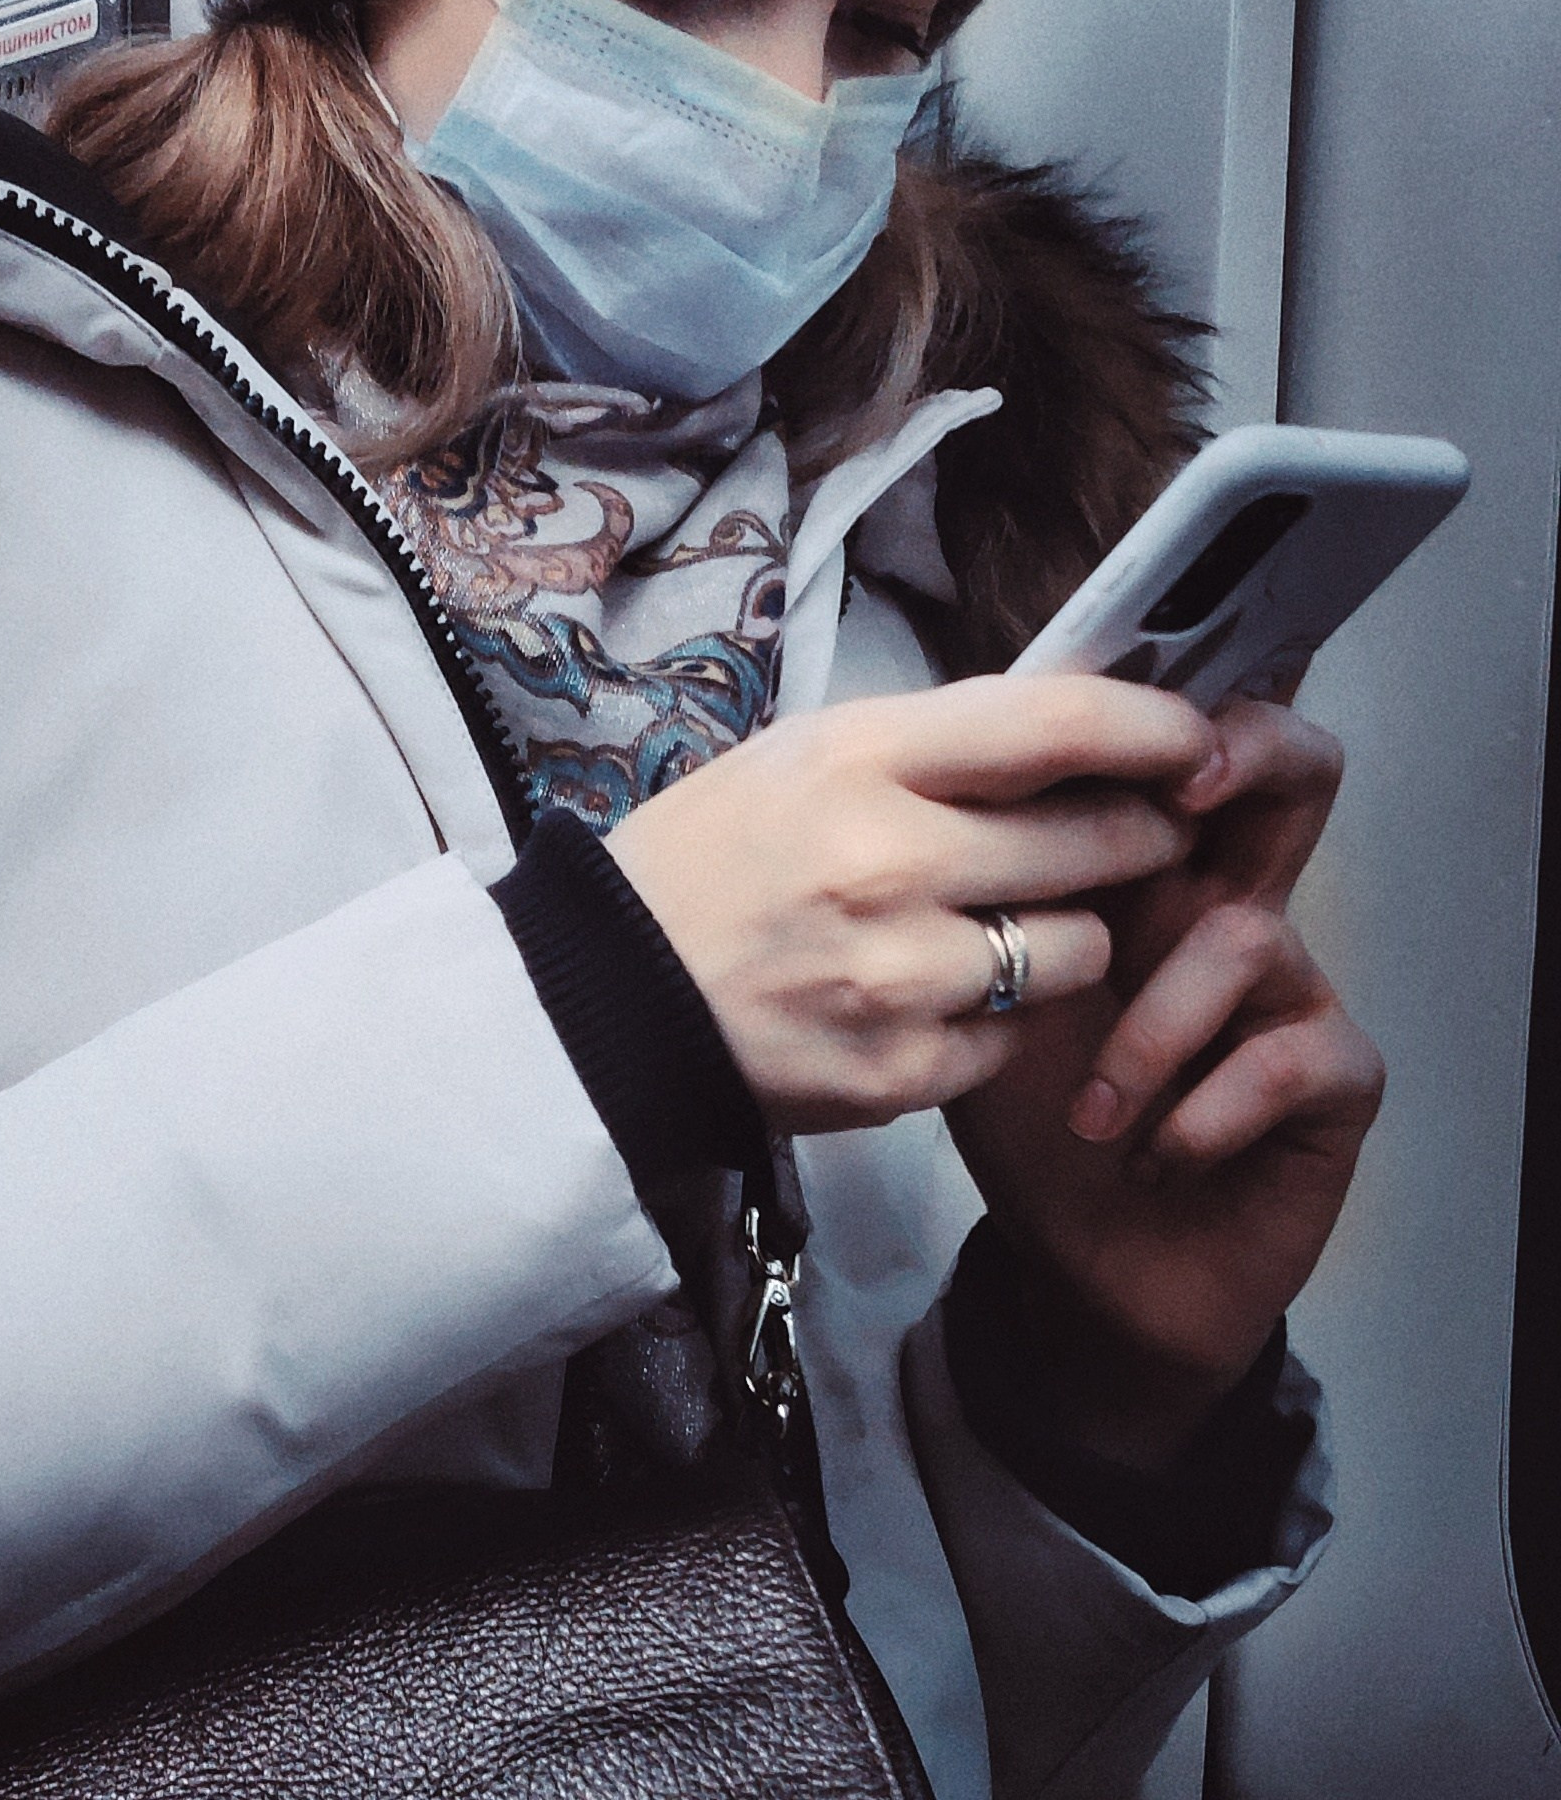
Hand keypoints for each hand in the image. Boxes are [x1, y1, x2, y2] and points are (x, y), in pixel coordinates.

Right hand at [609, 675, 1212, 1137]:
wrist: (603, 1001)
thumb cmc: (709, 861)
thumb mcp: (806, 757)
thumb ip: (938, 745)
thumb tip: (1079, 729)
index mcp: (862, 759)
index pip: (1058, 726)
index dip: (1154, 728)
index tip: (1195, 740)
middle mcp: (891, 863)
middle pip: (1098, 842)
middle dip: (1138, 837)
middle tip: (1136, 835)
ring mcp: (900, 977)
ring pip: (1079, 950)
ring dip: (1070, 936)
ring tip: (1010, 928)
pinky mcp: (901, 1074)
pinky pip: (1016, 1038)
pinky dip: (1000, 1021)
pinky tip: (941, 999)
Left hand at [946, 698, 1384, 1460]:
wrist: (1072, 1268)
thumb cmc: (1023, 1122)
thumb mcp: (970, 997)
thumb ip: (972, 897)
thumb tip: (935, 796)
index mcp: (1141, 875)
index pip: (1179, 747)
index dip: (1163, 709)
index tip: (1102, 720)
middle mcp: (1225, 912)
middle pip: (1291, 779)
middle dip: (1245, 761)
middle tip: (1183, 795)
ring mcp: (1287, 994)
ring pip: (1253, 934)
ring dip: (1156, 1028)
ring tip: (1094, 1115)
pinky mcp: (1326, 1085)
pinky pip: (1296, 1054)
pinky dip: (1211, 1105)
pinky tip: (1157, 1152)